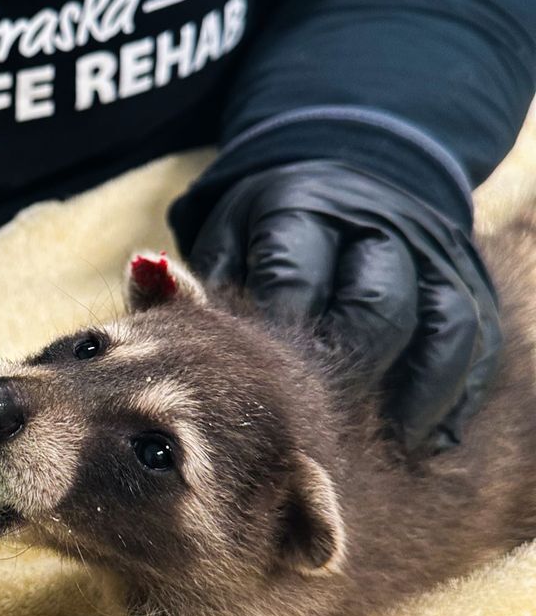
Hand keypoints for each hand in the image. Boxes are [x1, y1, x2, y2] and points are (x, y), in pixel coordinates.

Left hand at [183, 161, 500, 453]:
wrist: (348, 169)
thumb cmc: (266, 235)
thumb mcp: (226, 242)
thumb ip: (191, 279)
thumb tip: (144, 271)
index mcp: (298, 211)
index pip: (292, 278)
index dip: (274, 344)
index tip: (253, 402)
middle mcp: (370, 227)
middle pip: (374, 306)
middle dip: (348, 374)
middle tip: (317, 437)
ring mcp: (424, 251)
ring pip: (438, 322)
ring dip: (415, 392)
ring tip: (388, 446)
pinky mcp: (460, 277)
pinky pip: (470, 337)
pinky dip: (451, 390)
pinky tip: (425, 437)